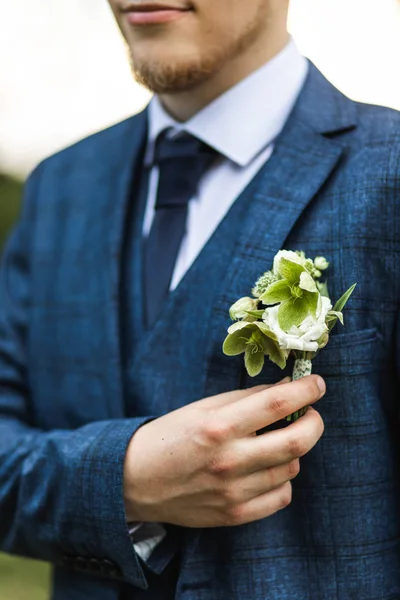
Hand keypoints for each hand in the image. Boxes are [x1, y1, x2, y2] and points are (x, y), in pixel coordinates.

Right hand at [123, 376, 324, 527]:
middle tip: (312, 413)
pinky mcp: (235, 515)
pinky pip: (280, 497)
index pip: (277, 404)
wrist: (136, 480)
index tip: (317, 383)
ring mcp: (233, 492)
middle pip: (296, 442)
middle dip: (315, 422)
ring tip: (276, 441)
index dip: (306, 391)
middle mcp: (229, 461)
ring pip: (292, 468)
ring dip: (294, 450)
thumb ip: (246, 398)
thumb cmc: (171, 436)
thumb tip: (287, 388)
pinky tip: (267, 468)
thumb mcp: (204, 408)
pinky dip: (282, 479)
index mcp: (219, 426)